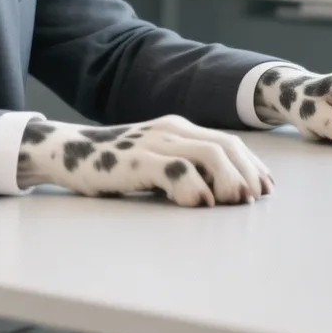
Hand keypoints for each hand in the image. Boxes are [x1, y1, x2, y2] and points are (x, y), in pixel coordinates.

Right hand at [16, 115, 273, 207]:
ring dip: (229, 180)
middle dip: (248, 173)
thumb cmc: (113, 164)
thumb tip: (219, 195)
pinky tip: (198, 204)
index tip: (265, 189)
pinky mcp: (136, 159)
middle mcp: (171, 130)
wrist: (66, 152)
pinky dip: (195, 187)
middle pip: (226, 146)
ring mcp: (154, 143)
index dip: (252, 165)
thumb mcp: (154, 161)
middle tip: (254, 200)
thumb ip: (183, 168)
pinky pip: (176, 169)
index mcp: (179, 129)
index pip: (229, 142)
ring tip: (232, 203)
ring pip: (209, 154)